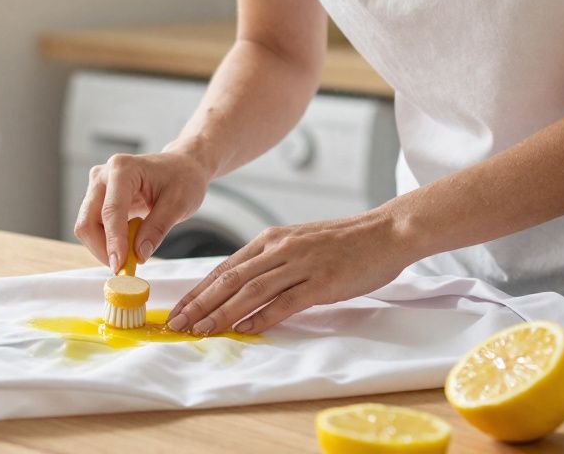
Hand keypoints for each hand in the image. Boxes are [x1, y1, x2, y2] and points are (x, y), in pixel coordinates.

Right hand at [73, 149, 211, 272]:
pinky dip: (107, 242)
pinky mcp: (98, 199)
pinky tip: (127, 244)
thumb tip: (139, 254)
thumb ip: (157, 228)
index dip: (113, 241)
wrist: (181, 167)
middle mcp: (103, 175)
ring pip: (87, 227)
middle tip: (124, 268)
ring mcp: (97, 187)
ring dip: (104, 247)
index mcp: (122, 169)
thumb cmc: (182, 178)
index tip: (119, 265)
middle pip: (88, 221)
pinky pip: (94, 227)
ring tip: (132, 253)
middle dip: (103, 248)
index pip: (111, 210)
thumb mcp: (178, 204)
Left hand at [166, 211, 412, 334]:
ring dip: (223, 313)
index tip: (179, 309)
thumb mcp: (299, 243)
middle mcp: (280, 249)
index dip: (199, 290)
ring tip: (202, 330)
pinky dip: (263, 316)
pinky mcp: (322, 281)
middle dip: (200, 304)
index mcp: (271, 240)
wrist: (385, 232)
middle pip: (230, 279)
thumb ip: (271, 262)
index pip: (224, 268)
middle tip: (178, 324)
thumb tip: (243, 286)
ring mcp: (301, 264)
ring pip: (251, 291)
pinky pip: (286, 301)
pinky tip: (245, 329)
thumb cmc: (343, 242)